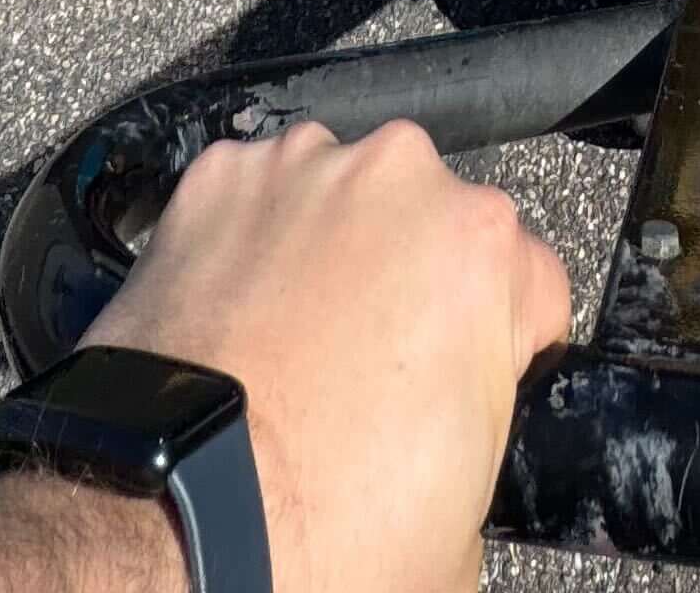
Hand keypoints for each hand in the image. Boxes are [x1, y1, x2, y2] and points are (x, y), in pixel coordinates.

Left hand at [88, 121, 569, 592]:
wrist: (170, 523)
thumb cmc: (320, 530)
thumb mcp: (464, 521)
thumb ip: (480, 426)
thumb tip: (452, 430)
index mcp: (484, 250)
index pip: (528, 284)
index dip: (498, 346)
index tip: (460, 386)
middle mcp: (401, 178)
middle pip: (431, 225)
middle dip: (409, 286)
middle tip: (363, 379)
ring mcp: (301, 168)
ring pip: (341, 201)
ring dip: (327, 255)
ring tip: (286, 353)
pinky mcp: (215, 179)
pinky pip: (254, 202)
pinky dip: (247, 248)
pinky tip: (234, 325)